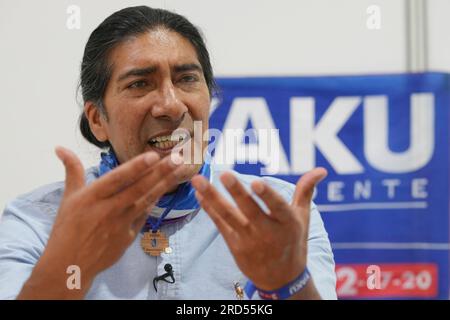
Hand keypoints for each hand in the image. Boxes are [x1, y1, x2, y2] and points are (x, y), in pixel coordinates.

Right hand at [19, 147, 181, 298]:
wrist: (70, 265)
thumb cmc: (67, 228)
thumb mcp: (68, 198)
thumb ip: (72, 170)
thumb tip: (60, 148)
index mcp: (92, 197)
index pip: (118, 178)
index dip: (136, 167)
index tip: (154, 155)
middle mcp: (109, 209)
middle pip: (138, 188)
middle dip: (160, 172)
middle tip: (178, 158)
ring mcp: (121, 224)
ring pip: (146, 200)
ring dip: (164, 184)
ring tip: (179, 171)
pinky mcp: (129, 237)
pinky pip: (144, 215)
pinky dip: (154, 202)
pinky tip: (165, 190)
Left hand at [191, 168, 326, 291]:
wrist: (281, 279)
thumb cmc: (293, 242)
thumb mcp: (302, 218)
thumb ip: (306, 191)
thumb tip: (321, 170)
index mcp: (287, 224)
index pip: (277, 208)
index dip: (267, 195)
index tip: (256, 182)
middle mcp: (267, 233)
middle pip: (250, 211)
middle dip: (238, 192)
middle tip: (225, 174)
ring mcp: (248, 240)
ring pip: (229, 216)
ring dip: (213, 197)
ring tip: (198, 180)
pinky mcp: (234, 245)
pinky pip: (220, 224)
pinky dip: (209, 209)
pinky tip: (199, 193)